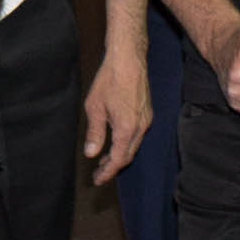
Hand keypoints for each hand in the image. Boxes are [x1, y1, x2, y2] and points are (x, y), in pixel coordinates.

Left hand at [81, 41, 152, 184]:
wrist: (128, 59)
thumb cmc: (109, 80)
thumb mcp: (95, 108)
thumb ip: (95, 133)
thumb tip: (91, 153)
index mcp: (127, 129)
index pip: (119, 159)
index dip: (108, 172)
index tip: (97, 180)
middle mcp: (141, 127)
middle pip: (128, 155)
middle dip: (113, 166)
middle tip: (99, 173)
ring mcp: (146, 119)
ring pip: (133, 145)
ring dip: (120, 154)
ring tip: (104, 159)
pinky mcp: (147, 112)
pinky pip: (137, 135)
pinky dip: (126, 142)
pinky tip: (115, 140)